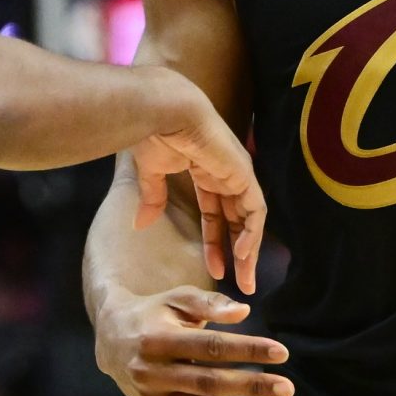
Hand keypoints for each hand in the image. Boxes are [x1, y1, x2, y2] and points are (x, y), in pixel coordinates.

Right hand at [95, 286, 292, 395]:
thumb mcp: (176, 298)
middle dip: (253, 387)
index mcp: (156, 339)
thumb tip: (244, 312)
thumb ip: (209, 302)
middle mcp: (152, 373)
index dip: (246, 349)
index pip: (209, 348)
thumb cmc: (154, 313)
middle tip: (288, 388)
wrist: (112, 341)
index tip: (281, 352)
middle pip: (210, 384)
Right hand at [128, 76, 266, 293]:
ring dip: (249, 252)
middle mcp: (227, 175)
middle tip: (241, 285)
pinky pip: (255, 210)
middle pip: (238, 222)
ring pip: (251, 220)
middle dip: (239, 254)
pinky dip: (251, 233)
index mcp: (207, 172)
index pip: (217, 215)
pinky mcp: (243, 174)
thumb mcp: (152, 173)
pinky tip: (242, 254)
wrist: (163, 110)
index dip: (215, 243)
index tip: (213, 270)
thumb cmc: (156, 134)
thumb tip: (140, 224)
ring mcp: (238, 174)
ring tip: (245, 280)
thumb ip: (152, 197)